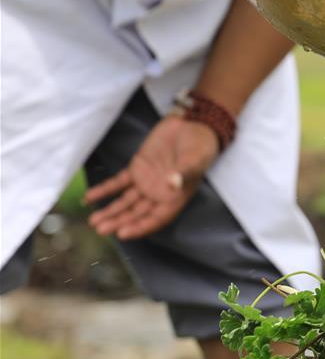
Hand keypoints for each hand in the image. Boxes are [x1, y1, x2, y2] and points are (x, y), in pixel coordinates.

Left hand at [85, 116, 218, 239]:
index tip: (123, 233)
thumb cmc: (200, 146)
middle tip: (101, 229)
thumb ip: (183, 172)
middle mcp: (159, 194)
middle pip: (136, 213)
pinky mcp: (137, 169)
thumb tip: (173, 184)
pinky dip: (105, 189)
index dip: (139, 227)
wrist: (192, 125)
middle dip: (119, 222)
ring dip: (110, 210)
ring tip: (93, 220)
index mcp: (175, 197)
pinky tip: (90, 197)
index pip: (156, 218)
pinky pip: (118, 182)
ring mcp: (146, 182)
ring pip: (125, 201)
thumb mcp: (195, 159)